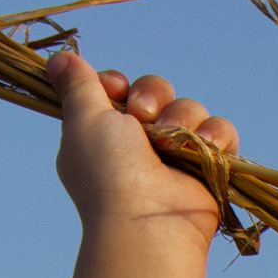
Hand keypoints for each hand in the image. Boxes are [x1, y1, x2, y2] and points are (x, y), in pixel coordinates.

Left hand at [48, 52, 236, 235]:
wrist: (147, 219)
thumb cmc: (107, 171)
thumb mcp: (82, 119)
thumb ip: (76, 85)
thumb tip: (57, 57)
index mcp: (103, 133)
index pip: (117, 88)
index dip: (117, 83)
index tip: (113, 91)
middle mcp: (137, 143)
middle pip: (155, 90)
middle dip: (152, 95)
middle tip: (142, 116)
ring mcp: (173, 154)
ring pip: (189, 108)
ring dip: (182, 118)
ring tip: (171, 142)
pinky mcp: (206, 165)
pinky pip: (220, 130)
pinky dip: (215, 136)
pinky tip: (204, 149)